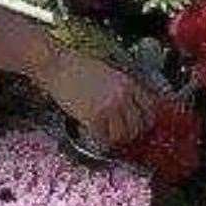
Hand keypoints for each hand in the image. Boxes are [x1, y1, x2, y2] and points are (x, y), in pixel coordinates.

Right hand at [39, 48, 160, 149]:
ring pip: (123, 134)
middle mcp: (123, 95)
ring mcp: (109, 107)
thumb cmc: (76, 66)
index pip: (150, 108)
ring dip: (115, 138)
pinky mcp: (93, 116)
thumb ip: (121, 87)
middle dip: (130, 133)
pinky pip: (103, 137)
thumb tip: (129, 104)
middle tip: (120, 134)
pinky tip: (91, 133)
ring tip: (105, 135)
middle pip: (139, 125)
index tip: (138, 125)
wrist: (56, 66)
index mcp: (128, 82)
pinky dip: (98, 139)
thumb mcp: (108, 72)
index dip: (145, 120)